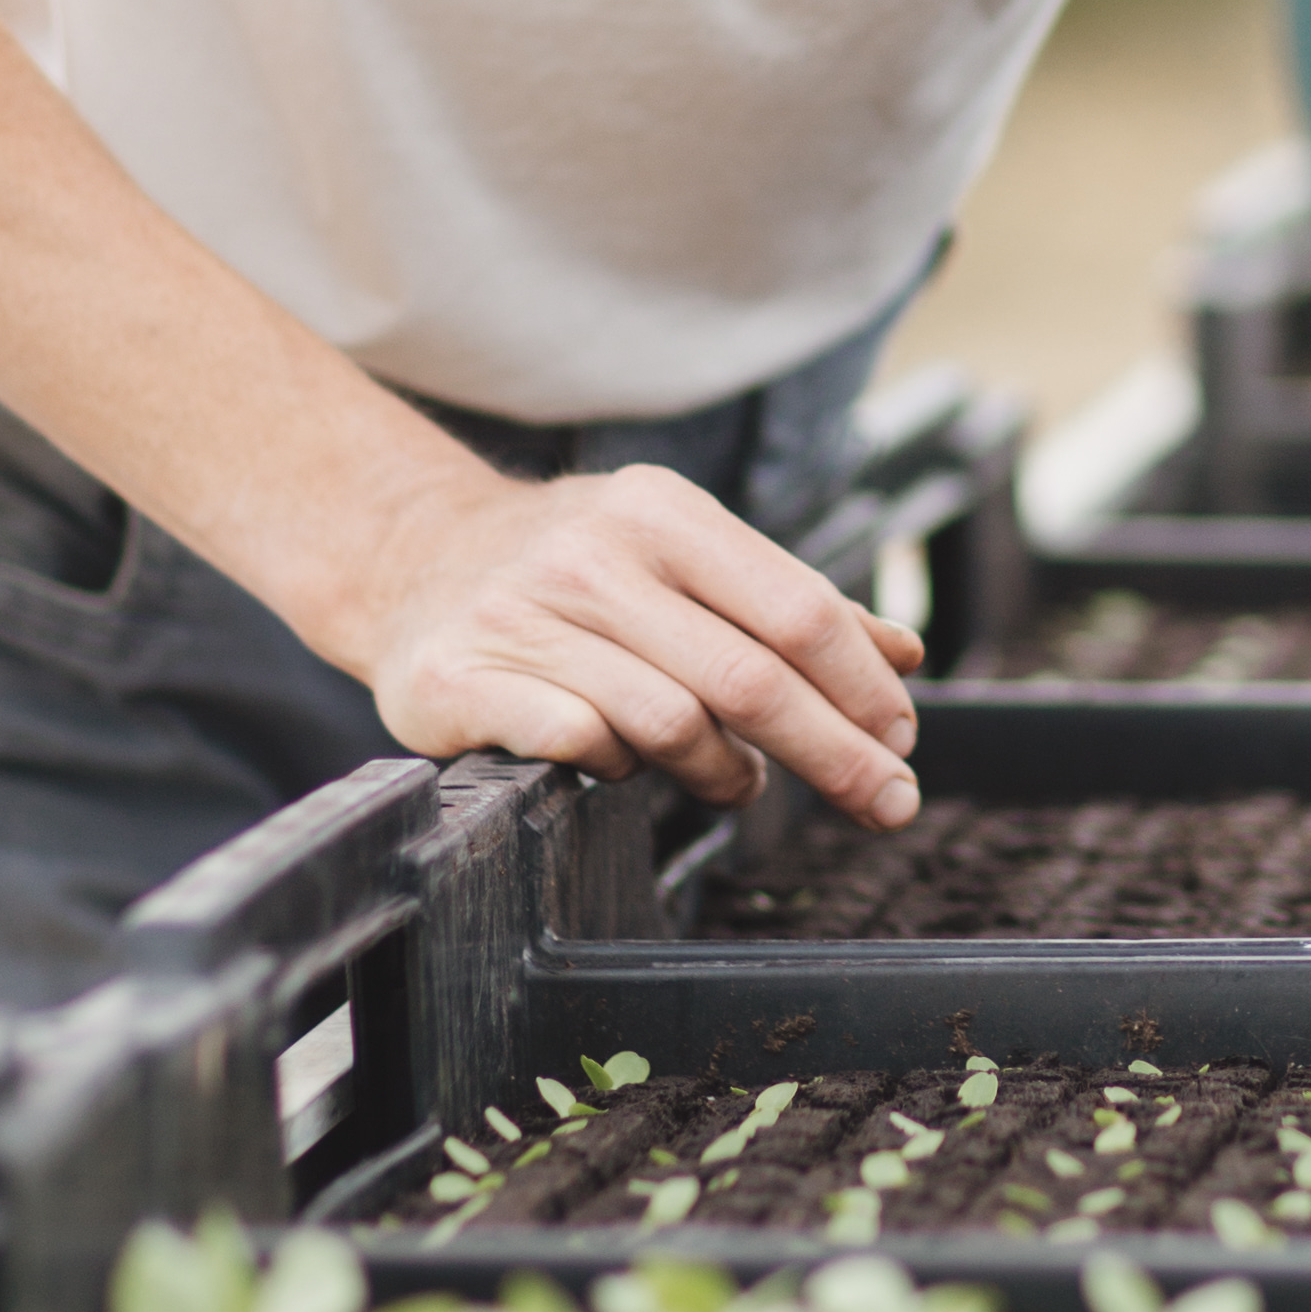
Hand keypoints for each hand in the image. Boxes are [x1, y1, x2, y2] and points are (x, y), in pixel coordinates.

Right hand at [357, 453, 925, 821]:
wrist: (407, 556)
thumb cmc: (574, 564)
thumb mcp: (681, 550)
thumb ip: (788, 602)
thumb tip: (902, 654)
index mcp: (663, 511)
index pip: (796, 609)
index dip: (861, 686)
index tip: (903, 740)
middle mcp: (594, 554)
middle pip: (749, 678)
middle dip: (836, 753)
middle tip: (886, 800)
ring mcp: (522, 614)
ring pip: (670, 722)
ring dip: (727, 771)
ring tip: (739, 781)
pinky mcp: (462, 677)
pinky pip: (579, 745)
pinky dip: (621, 768)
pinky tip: (630, 767)